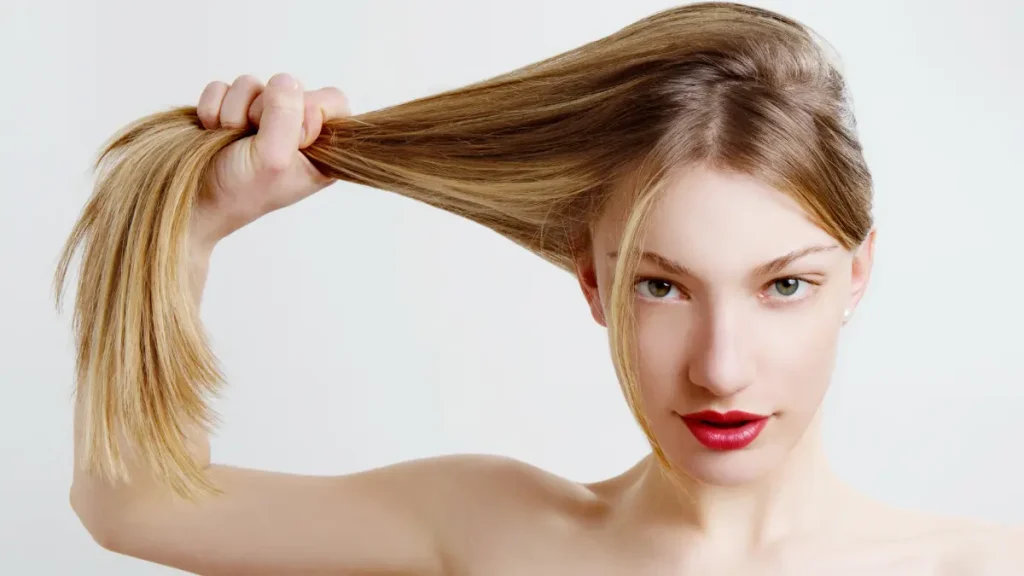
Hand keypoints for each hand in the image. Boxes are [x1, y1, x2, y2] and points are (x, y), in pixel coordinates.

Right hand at [191, 73, 349, 250]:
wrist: (198, 200)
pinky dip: (213, 108)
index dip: (308, 110)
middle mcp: (295, 127)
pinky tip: (213, 130)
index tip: (290, 138)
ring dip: (233, 112)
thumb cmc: (242, 190)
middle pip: (290, 86)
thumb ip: (286, 116)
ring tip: (232, 140)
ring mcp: (263, 116)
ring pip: (252, 83)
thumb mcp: (273, 158)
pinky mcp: (233, 108)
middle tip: (253, 141)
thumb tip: (285, 81)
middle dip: (262, 110)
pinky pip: (223, 87)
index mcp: (322, 146)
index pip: (333, 100)